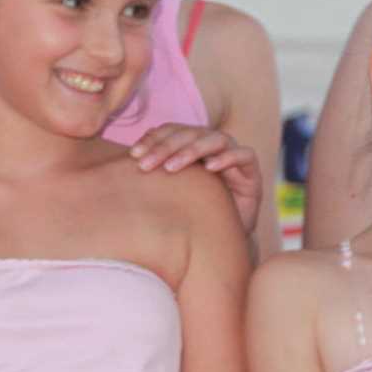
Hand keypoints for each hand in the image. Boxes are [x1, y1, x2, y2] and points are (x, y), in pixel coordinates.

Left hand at [127, 124, 261, 234]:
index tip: (133, 156)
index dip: (153, 139)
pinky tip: (211, 168)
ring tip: (172, 167)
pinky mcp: (251, 170)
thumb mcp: (169, 195)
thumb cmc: (193, 216)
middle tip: (146, 164)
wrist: (224, 240)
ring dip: (191, 150)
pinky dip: (227, 158)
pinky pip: (243, 155)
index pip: (171, 132)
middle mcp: (211, 145)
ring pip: (214, 139)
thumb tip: (119, 165)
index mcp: (190, 145)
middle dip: (166, 147)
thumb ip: (152, 176)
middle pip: (189, 133)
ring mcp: (232, 155)